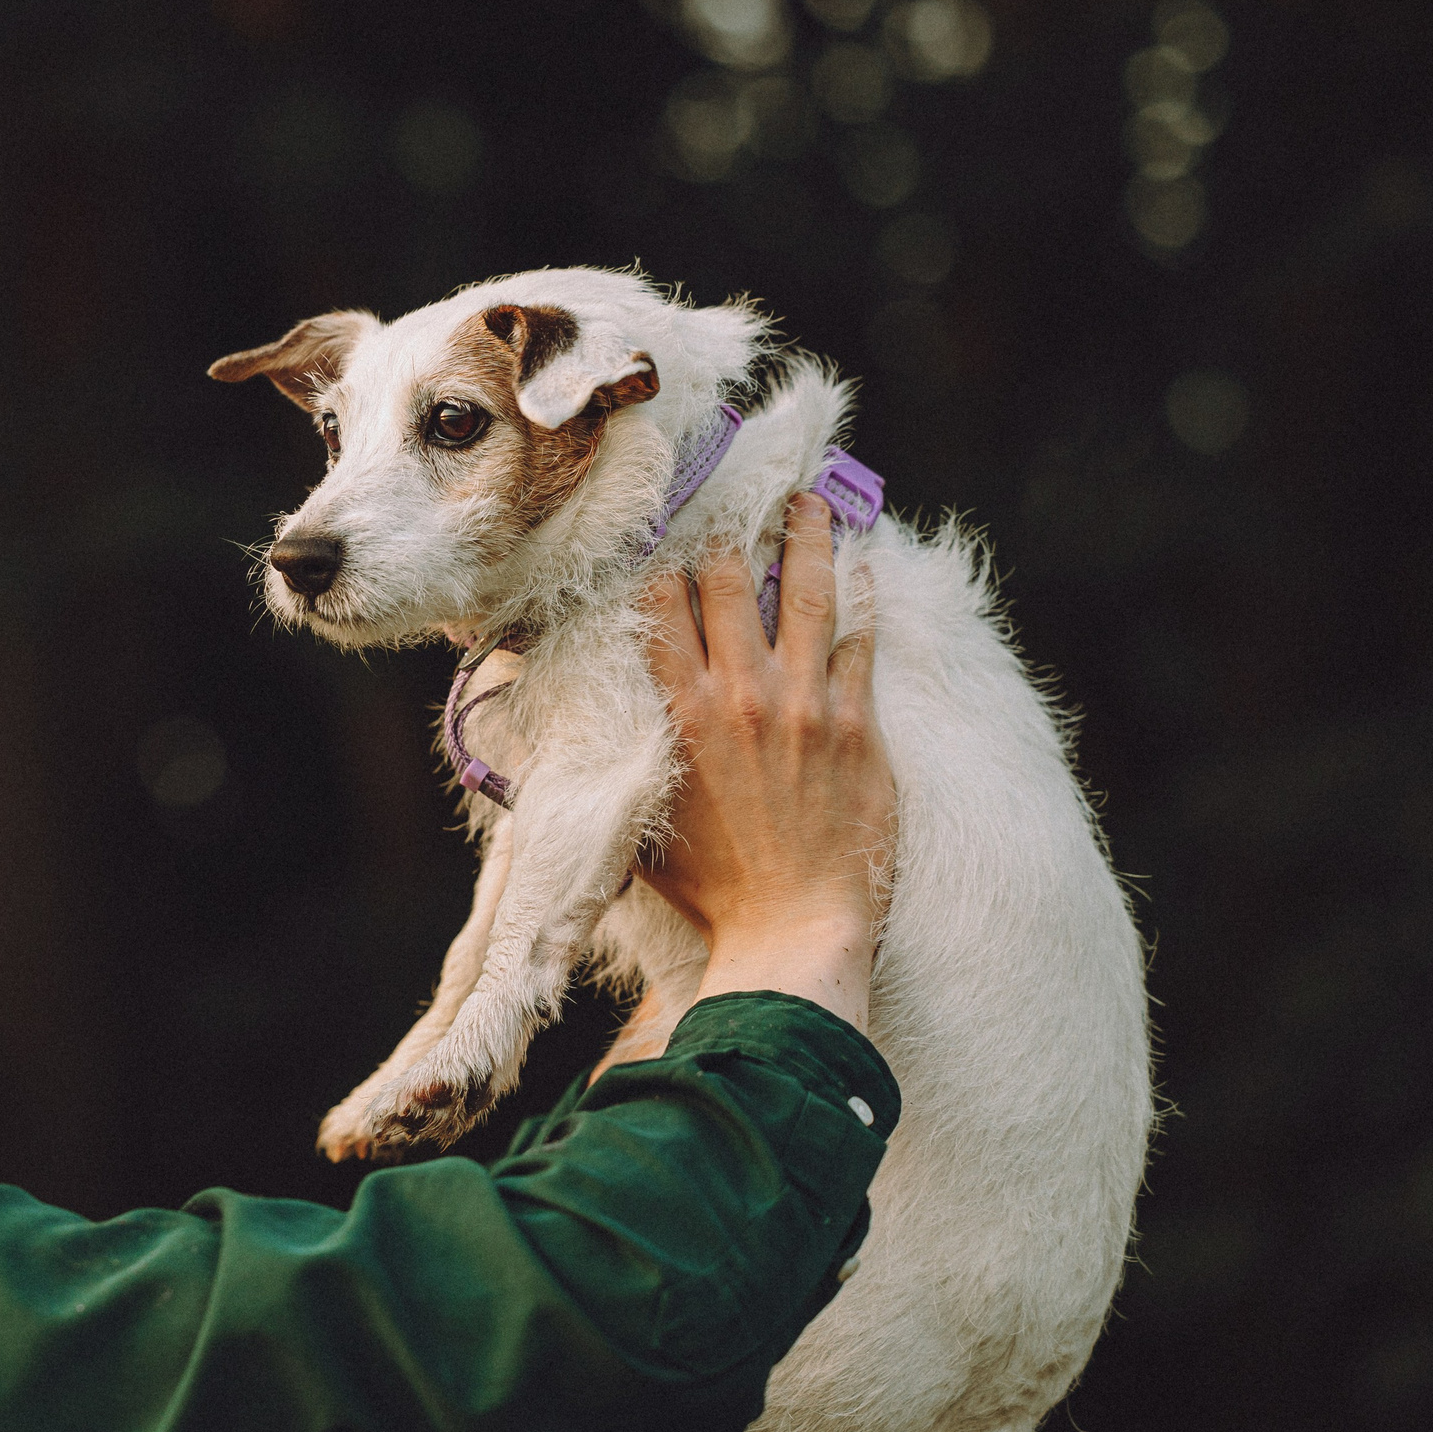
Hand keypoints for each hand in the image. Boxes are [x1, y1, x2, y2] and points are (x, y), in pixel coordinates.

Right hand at [636, 493, 895, 1028]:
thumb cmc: (711, 893)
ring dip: (806, 536)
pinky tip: (862, 565)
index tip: (669, 540)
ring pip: (804, 592)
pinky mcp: (856, 724)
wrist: (791, 931)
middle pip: (729, 584)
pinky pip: (859, 639)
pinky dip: (860, 596)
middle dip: (729, 537)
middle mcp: (738, 694)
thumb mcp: (639, 826)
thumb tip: (569, 754)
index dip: (664, 566)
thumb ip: (616, 773)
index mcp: (678, 714)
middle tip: (736, 507)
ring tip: (809, 500)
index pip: (662, 609)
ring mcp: (803, 704)